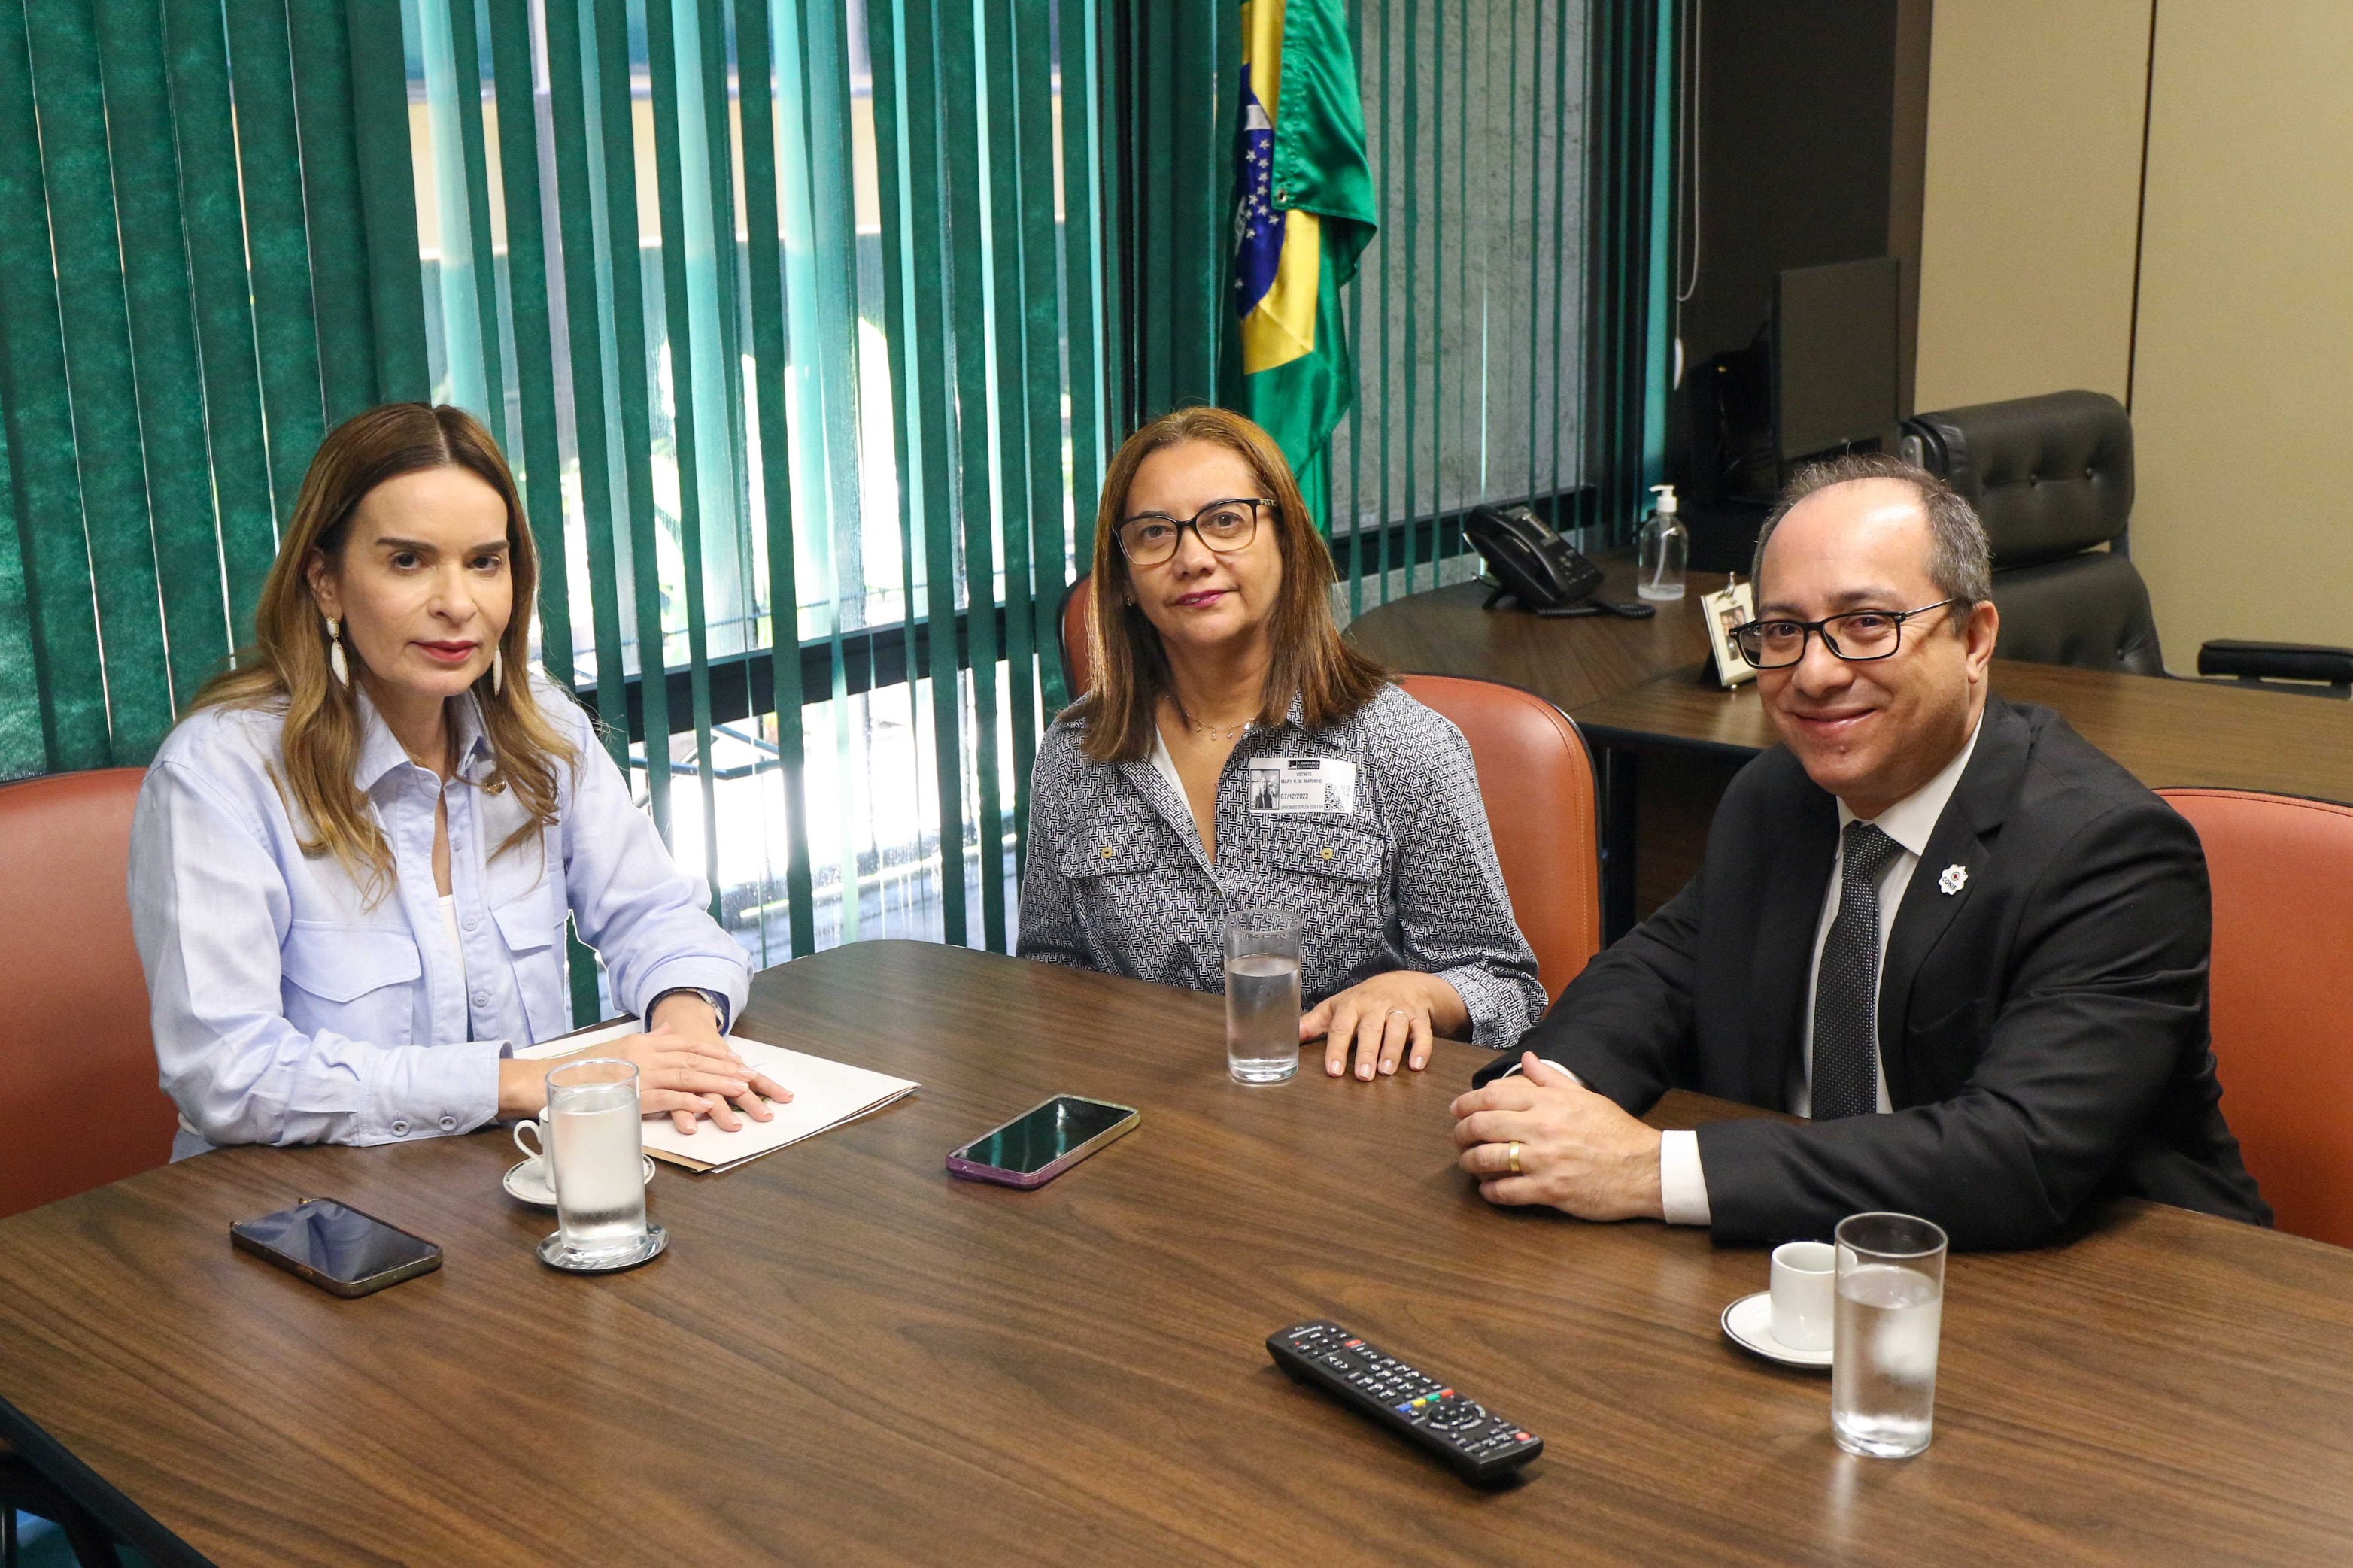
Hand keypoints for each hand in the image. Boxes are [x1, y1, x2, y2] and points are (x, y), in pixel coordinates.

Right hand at [499, 1023, 790, 1133]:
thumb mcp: (620, 1052)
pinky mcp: (628, 1094)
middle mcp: (644, 1053)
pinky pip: (663, 1098)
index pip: (689, 1046)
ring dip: (715, 1084)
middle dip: (726, 1069)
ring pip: (685, 1077)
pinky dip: (686, 1102)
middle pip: (694, 1060)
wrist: (547, 1081)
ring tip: (740, 1091)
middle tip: (752, 1079)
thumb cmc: (583, 1072)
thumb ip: (647, 1046)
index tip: (740, 1064)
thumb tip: (668, 1035)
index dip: (718, 1055)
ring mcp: (637, 1073)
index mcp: (643, 1043)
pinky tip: (705, 1107)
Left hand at [1301, 971, 1468, 1080]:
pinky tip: (1416, 1066)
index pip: (1341, 1027)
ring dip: (1392, 1050)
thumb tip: (1287, 1037)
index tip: (1333, 1070)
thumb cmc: (1363, 1000)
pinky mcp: (1419, 1017)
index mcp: (1351, 1005)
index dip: (1336, 1048)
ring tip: (1386, 1071)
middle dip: (1367, 1051)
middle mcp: (1375, 1006)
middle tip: (1363, 1075)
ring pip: (1397, 1028)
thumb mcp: (1336, 1007)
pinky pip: (1423, 1032)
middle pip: (1371, 1028)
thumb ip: (1313, 1023)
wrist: (1404, 982)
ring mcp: (1399, 1010)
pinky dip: (1422, 1048)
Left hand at [1449, 1054, 1663, 1220]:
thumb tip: (1526, 1059)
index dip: (1467, 1102)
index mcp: (1549, 1102)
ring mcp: (1544, 1160)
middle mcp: (1542, 1127)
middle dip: (1461, 1132)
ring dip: (1469, 1162)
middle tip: (1457, 1138)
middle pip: (1482, 1125)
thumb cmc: (1616, 1132)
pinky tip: (1488, 1190)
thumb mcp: (1584, 1097)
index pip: (1492, 1095)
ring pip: (1488, 1159)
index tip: (1457, 1109)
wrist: (1645, 1168)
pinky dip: (1490, 1192)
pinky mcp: (1550, 1190)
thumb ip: (1550, 1079)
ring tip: (1468, 1164)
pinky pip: (1507, 1191)